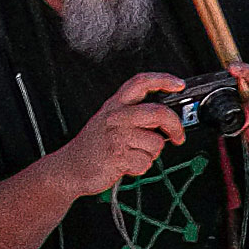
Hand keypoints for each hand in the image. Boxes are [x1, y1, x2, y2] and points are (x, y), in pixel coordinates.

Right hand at [50, 72, 189, 199]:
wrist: (70, 168)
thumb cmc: (92, 147)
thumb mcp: (108, 121)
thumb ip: (133, 116)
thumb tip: (165, 120)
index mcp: (115, 105)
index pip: (140, 82)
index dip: (162, 79)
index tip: (179, 84)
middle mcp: (116, 116)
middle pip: (158, 112)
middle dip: (175, 126)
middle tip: (178, 136)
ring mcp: (117, 136)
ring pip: (156, 143)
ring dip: (150, 154)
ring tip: (133, 155)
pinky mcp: (118, 156)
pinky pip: (145, 162)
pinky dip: (140, 168)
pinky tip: (126, 165)